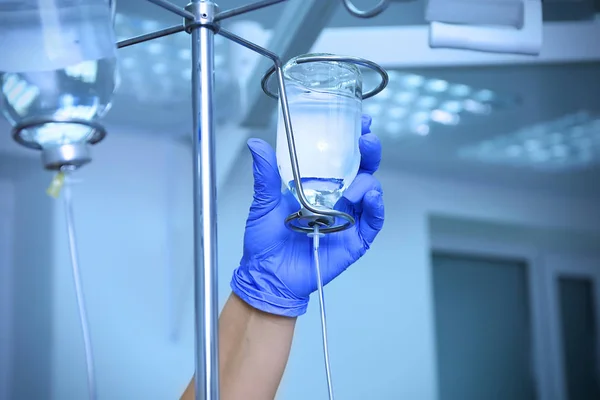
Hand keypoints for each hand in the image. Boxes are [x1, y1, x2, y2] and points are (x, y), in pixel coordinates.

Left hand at [230, 115, 384, 316]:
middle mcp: (336, 197)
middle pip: (362, 168)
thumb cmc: (266, 241)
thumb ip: (266, 174)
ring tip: (354, 186)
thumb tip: (257, 145)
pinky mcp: (355, 238)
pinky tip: (371, 197)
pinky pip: (373, 220)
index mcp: (317, 185)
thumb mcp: (264, 203)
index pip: (341, 157)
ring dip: (367, 181)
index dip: (353, 138)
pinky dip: (376, 207)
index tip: (359, 121)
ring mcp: (348, 217)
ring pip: (370, 190)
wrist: (268, 275)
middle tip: (366, 140)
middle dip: (369, 151)